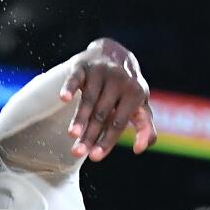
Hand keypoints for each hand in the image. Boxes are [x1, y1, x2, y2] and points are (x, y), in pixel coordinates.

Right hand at [59, 38, 156, 160]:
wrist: (114, 52)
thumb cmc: (127, 88)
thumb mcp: (140, 105)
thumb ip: (145, 128)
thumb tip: (139, 150)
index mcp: (135, 93)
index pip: (119, 122)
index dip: (107, 140)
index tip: (95, 156)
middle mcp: (119, 80)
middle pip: (101, 114)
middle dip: (89, 134)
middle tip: (77, 153)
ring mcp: (100, 72)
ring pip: (88, 99)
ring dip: (79, 117)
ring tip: (71, 135)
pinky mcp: (83, 66)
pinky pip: (75, 78)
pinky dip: (69, 87)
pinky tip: (64, 98)